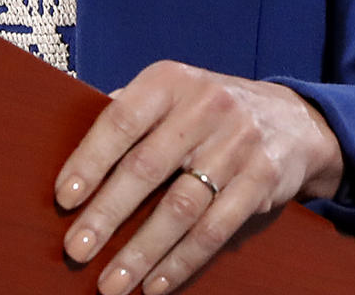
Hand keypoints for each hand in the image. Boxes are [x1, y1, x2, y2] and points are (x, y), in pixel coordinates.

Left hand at [55, 60, 343, 293]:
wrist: (291, 119)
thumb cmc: (209, 111)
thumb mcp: (173, 94)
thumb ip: (129, 112)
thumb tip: (69, 142)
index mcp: (172, 80)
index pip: (122, 118)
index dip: (90, 159)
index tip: (63, 198)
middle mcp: (206, 105)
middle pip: (147, 167)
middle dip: (107, 214)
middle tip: (76, 251)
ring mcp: (237, 142)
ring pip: (181, 206)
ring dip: (142, 251)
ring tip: (111, 283)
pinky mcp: (261, 179)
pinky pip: (215, 229)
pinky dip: (181, 262)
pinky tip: (155, 284)